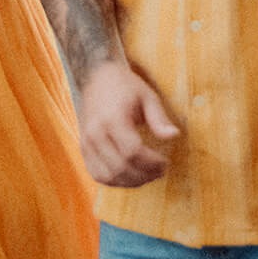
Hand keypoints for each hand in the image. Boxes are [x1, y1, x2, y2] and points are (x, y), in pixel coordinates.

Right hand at [78, 60, 178, 187]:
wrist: (96, 76)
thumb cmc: (125, 85)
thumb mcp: (147, 96)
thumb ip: (159, 118)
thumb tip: (174, 135)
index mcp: (112, 118)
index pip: (132, 152)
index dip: (152, 163)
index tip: (165, 162)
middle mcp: (95, 132)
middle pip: (121, 167)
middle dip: (144, 175)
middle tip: (160, 172)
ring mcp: (86, 142)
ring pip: (108, 176)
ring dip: (130, 182)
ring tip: (147, 175)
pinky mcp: (83, 148)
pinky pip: (98, 175)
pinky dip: (115, 181)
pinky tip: (130, 176)